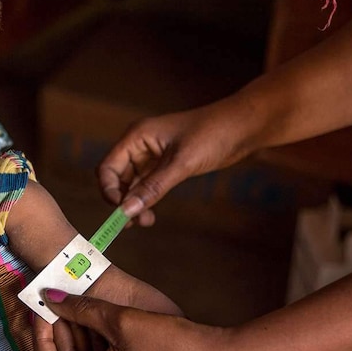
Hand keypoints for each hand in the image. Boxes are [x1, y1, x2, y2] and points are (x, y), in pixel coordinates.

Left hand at [33, 289, 228, 350]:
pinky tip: (92, 319)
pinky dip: (95, 347)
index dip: (42, 337)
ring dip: (77, 337)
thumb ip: (81, 309)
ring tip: (71, 304)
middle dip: (60, 333)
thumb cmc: (173, 344)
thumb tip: (50, 297)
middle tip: (53, 302)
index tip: (41, 310)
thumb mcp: (121, 321)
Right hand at [97, 104, 250, 225]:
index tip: (120, 212)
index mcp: (136, 136)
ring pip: (132, 185)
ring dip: (134, 204)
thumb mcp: (182, 163)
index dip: (109, 191)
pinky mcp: (165, 165)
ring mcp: (152, 155)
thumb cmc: (213, 134)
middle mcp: (139, 145)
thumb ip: (153, 188)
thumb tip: (126, 210)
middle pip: (117, 178)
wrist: (243, 126)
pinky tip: (151, 213)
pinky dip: (146, 200)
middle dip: (122, 201)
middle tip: (133, 224)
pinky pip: (146, 185)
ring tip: (146, 222)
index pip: (108, 167)